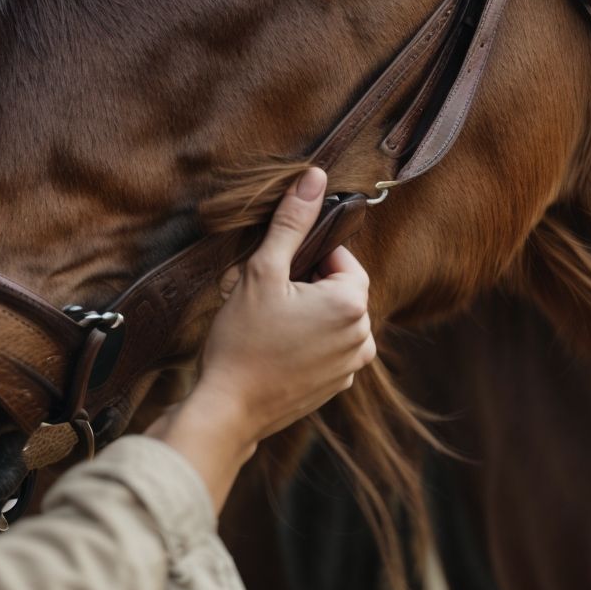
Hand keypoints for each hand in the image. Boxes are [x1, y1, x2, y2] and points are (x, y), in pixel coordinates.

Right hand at [146, 167, 374, 510]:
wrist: (228, 410)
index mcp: (351, 305)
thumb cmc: (242, 341)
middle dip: (306, 287)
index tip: (277, 274)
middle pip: (339, 290)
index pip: (342, 261)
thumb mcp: (262, 272)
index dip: (307, 261)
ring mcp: (350, 367)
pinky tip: (272, 350)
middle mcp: (362, 337)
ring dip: (307, 315)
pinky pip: (328, 350)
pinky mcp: (335, 388)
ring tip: (266, 325)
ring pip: (334, 320)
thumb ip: (292, 223)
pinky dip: (307, 344)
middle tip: (264, 299)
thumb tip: (315, 179)